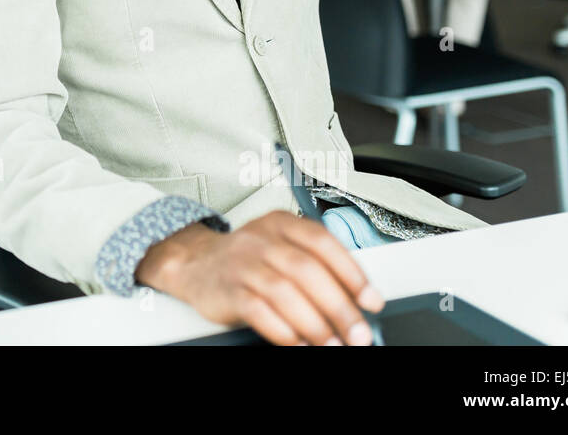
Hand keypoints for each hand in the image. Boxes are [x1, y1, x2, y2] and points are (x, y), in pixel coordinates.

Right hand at [136, 210, 384, 344]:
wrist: (195, 264)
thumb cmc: (248, 260)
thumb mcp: (280, 248)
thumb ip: (314, 266)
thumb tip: (355, 302)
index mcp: (281, 223)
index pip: (322, 243)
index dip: (352, 273)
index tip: (371, 301)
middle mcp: (260, 239)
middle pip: (306, 270)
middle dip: (339, 307)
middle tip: (357, 334)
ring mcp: (241, 264)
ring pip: (284, 292)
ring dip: (315, 324)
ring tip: (332, 345)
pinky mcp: (227, 291)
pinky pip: (258, 312)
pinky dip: (284, 331)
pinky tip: (299, 344)